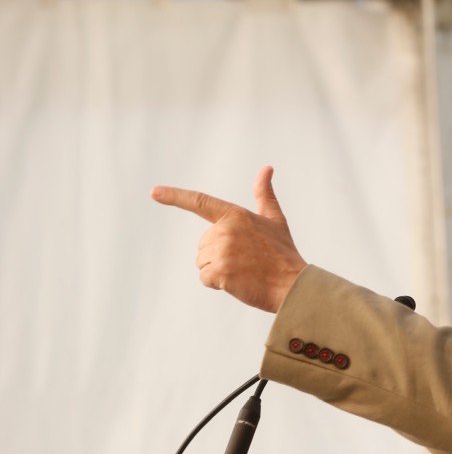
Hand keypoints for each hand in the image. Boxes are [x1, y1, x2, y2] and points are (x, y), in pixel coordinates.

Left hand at [151, 166, 306, 312]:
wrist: (293, 285)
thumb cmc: (283, 253)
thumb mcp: (275, 219)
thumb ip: (264, 194)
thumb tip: (266, 169)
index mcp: (236, 215)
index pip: (201, 202)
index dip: (175, 196)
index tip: (154, 192)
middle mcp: (225, 230)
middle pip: (203, 244)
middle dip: (220, 254)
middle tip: (247, 260)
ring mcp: (221, 251)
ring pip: (203, 262)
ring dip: (219, 269)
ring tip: (245, 271)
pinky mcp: (219, 272)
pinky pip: (205, 278)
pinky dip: (218, 283)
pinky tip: (239, 281)